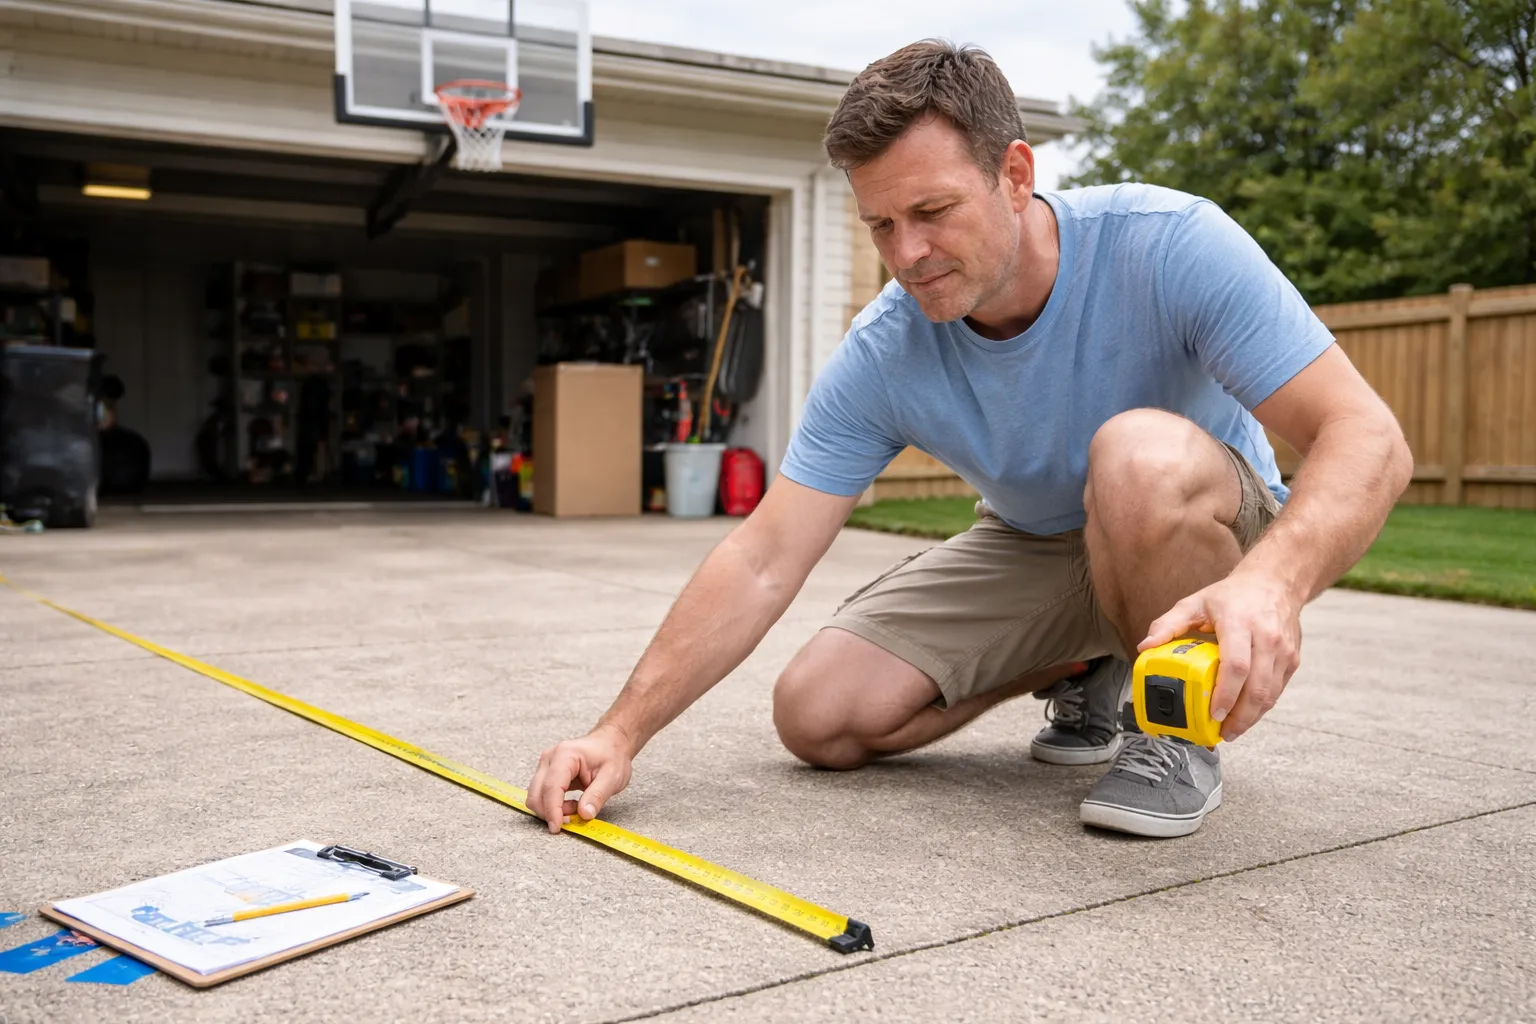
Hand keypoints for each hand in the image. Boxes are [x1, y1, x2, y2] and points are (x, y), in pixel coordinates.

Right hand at [525, 725, 633, 832]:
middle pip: (537, 793)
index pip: (551, 787)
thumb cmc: (612, 755)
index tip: (557, 828)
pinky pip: (541, 795)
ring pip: (535, 796)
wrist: (610, 743)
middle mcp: (549, 758)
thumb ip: (598, 796)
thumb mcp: (612, 777)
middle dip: (550, 812)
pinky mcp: (546, 774)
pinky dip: (553, 806)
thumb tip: (584, 814)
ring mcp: (545, 765)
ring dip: (551, 809)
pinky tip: (571, 804)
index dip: (552, 810)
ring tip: (576, 807)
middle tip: (574, 818)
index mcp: (565, 755)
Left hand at [1139, 570, 1301, 740]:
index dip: (1226, 693)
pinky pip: (1277, 690)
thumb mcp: (1194, 603)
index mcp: (1240, 623)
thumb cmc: (1231, 596)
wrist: (1274, 583)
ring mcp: (1284, 650)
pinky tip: (1246, 716)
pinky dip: (1262, 707)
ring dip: (1252, 717)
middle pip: (1257, 686)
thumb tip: (1144, 647)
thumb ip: (1168, 624)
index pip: (1237, 665)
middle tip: (1223, 733)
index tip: (1213, 713)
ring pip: (1270, 693)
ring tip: (1232, 730)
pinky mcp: (1292, 659)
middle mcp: (1266, 638)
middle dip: (1240, 716)